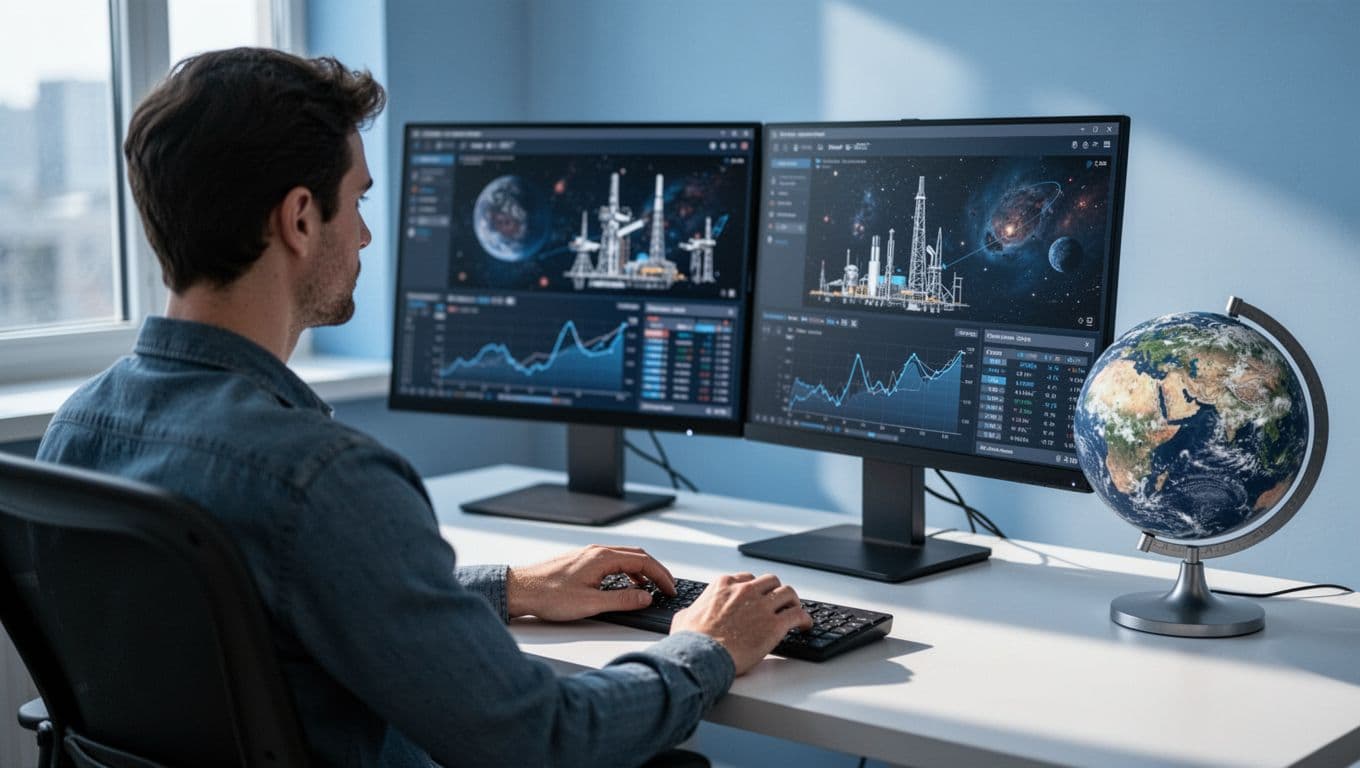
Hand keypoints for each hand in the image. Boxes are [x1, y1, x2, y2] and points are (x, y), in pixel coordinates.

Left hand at [506, 544, 676, 620]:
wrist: (520, 590)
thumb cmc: (548, 595)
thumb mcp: (590, 603)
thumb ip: (622, 600)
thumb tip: (645, 598)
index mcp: (602, 558)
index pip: (643, 561)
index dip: (662, 575)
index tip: (671, 588)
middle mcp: (597, 552)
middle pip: (637, 556)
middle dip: (656, 572)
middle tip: (667, 588)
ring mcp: (589, 555)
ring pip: (625, 559)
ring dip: (641, 573)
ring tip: (649, 590)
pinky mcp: (582, 562)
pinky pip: (613, 563)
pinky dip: (626, 574)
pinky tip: (625, 587)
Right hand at [671, 573, 812, 675]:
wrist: (701, 655)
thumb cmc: (691, 640)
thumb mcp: (683, 617)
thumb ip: (692, 611)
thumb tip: (689, 615)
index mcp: (724, 585)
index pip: (747, 579)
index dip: (755, 589)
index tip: (758, 597)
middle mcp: (745, 591)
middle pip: (771, 581)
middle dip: (776, 591)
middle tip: (779, 602)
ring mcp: (761, 606)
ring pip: (788, 593)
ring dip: (793, 602)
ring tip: (795, 611)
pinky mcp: (774, 625)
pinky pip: (797, 615)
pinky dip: (804, 619)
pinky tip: (805, 626)